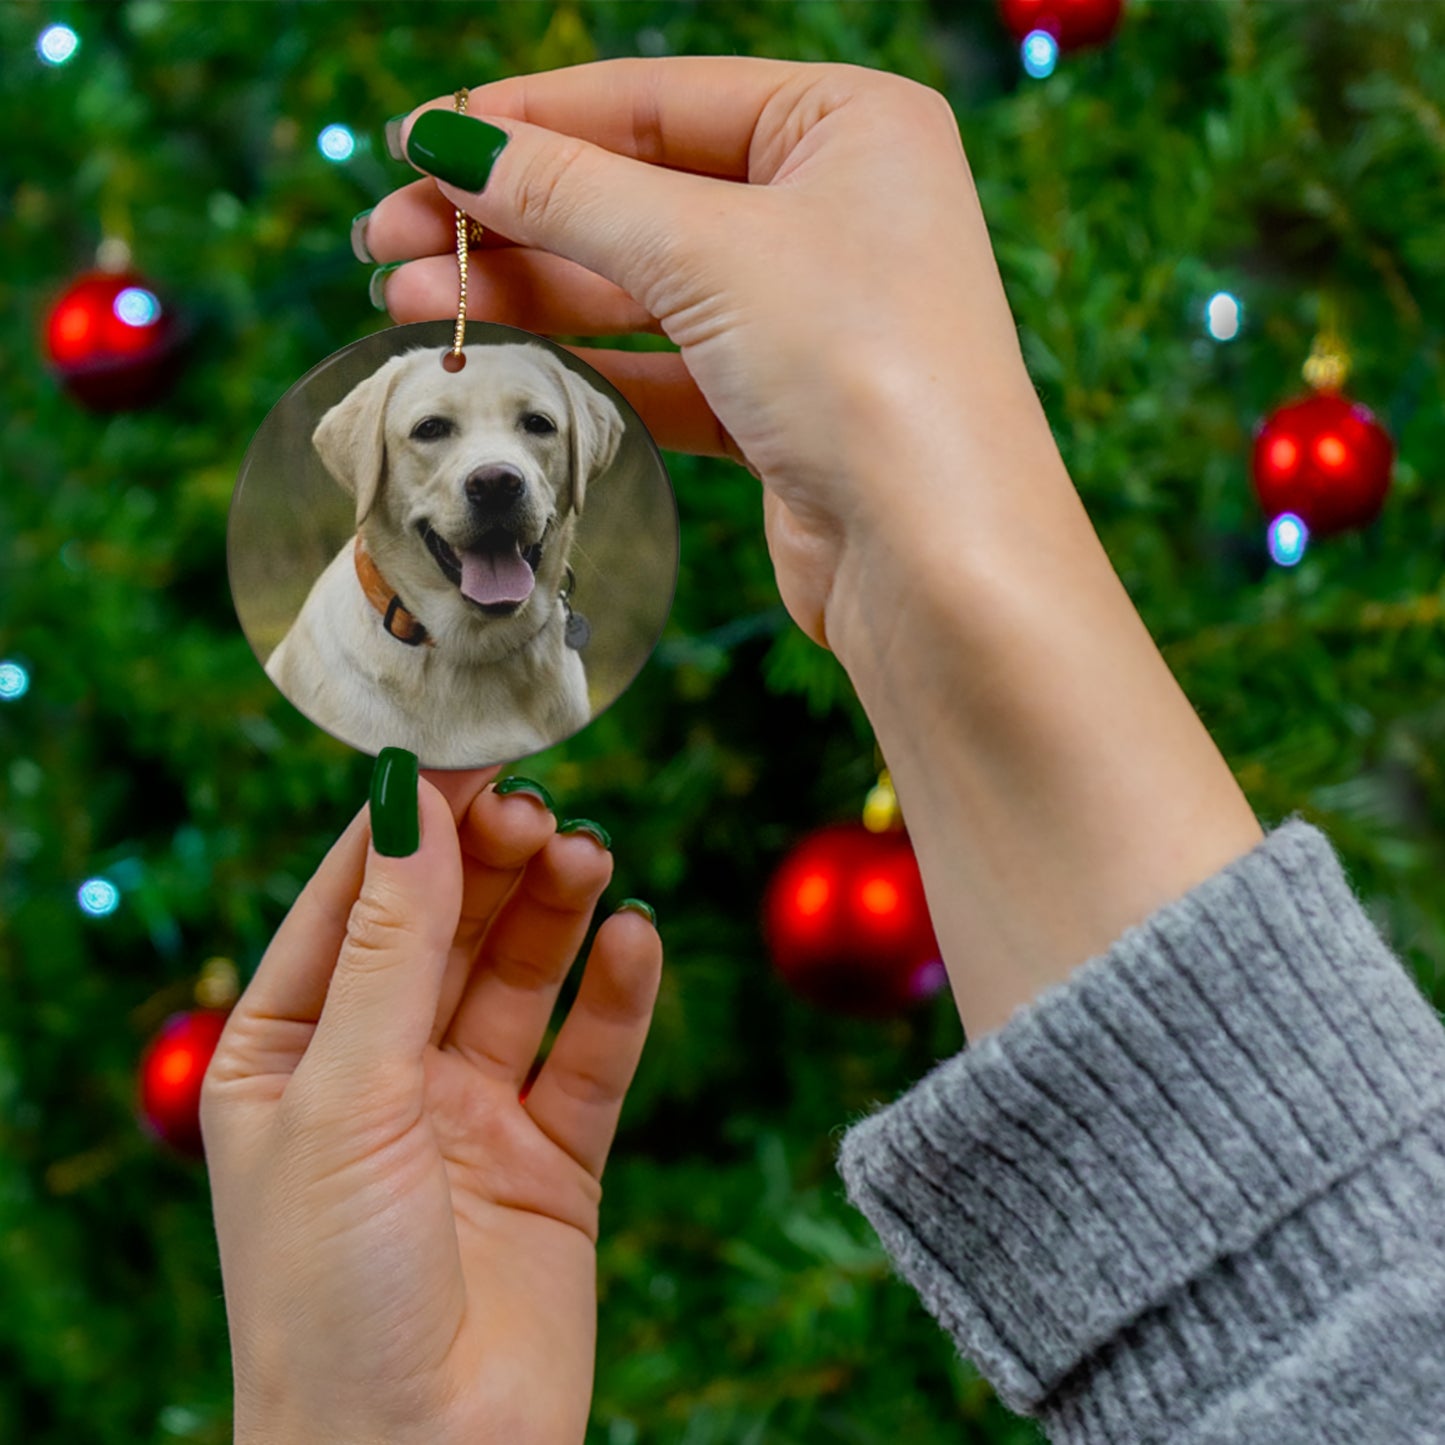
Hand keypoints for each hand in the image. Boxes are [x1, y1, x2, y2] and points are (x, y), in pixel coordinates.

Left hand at [201, 763, 661, 1444]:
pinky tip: (636, 939)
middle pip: (446, 928)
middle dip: (491, 862)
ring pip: (522, 977)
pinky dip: (617, 994)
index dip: (410, 823)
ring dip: (556, 911)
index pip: (353, 902)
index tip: (470, 749)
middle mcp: (380, 1073)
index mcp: (289, 1053)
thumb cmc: (330, 1294)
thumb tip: (408, 800)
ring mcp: (469, 1114)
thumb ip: (390, 946)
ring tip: (590, 858)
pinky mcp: (552, 1160)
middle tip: (541, 810)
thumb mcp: (344, 1095)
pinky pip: (590, 1056)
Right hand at [362, 61, 1262, 1043]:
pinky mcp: (783, 407)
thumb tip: (449, 145)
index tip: (419, 145)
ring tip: (411, 298)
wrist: (937, 560)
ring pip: (642, 287)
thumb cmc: (863, 370)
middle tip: (388, 239)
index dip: (529, 121)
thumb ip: (571, 193)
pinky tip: (498, 353)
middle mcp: (835, 210)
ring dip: (529, 291)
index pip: (657, 99)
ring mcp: (809, 314)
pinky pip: (665, 363)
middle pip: (639, 195)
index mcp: (848, 126)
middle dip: (511, 218)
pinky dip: (584, 359)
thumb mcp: (706, 252)